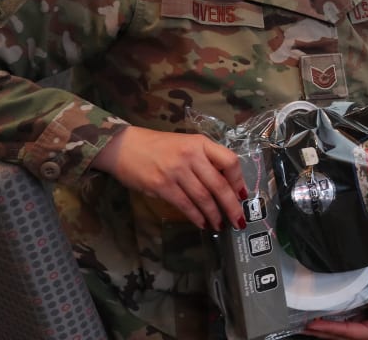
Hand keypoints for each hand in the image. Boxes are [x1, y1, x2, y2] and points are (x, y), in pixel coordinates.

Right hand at [92, 126, 246, 230]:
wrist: (124, 146)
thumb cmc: (158, 146)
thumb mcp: (186, 144)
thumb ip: (204, 159)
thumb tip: (225, 184)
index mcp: (200, 143)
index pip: (229, 161)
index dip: (239, 181)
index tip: (242, 195)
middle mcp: (191, 156)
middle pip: (219, 184)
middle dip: (231, 206)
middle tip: (239, 221)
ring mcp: (176, 171)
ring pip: (203, 198)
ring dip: (214, 214)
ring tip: (220, 224)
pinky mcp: (162, 185)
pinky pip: (185, 205)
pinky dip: (196, 216)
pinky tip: (202, 223)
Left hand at [303, 294, 367, 339]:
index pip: (349, 332)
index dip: (331, 328)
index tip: (314, 323)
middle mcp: (367, 332)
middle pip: (339, 336)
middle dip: (320, 332)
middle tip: (301, 326)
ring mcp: (362, 327)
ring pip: (337, 332)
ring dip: (321, 329)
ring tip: (303, 324)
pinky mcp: (359, 320)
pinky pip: (341, 323)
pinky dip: (328, 322)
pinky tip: (317, 318)